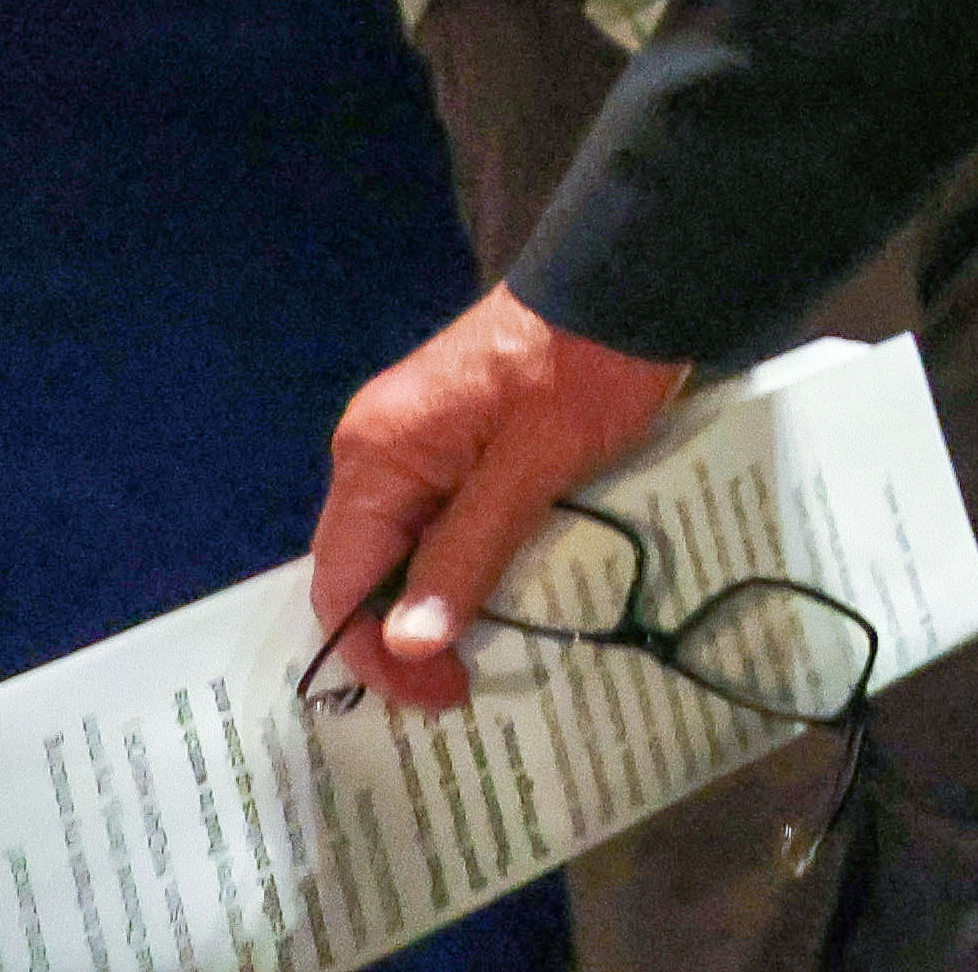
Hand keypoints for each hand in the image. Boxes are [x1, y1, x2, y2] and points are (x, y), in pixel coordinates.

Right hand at [308, 286, 686, 709]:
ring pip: (405, 545)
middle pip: (366, 567)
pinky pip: (440, 515)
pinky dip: (458, 561)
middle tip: (460, 690)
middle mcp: (378, 446)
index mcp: (377, 454)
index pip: (342, 583)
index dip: (377, 655)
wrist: (635, 279)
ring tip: (479, 658)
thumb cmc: (586, 368)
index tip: (441, 698)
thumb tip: (405, 646)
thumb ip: (465, 553)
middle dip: (402, 636)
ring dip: (433, 602)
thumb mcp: (534, 468)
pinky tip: (496, 595)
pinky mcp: (459, 432)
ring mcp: (418, 436)